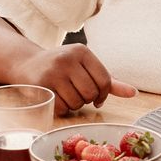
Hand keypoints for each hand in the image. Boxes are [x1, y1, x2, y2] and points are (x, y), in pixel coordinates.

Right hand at [11, 44, 137, 113]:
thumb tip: (134, 93)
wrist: (27, 64)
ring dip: (74, 105)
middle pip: (91, 93)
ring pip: (77, 102)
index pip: (105, 80)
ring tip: (66, 95)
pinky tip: (56, 99)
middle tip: (78, 94)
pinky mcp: (41, 84)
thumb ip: (109, 81)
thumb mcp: (85, 67)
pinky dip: (62, 109)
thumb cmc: (62, 68)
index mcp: (82, 51)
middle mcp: (68, 58)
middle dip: (87, 100)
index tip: (97, 98)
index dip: (103, 94)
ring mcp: (53, 71)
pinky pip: (62, 108)